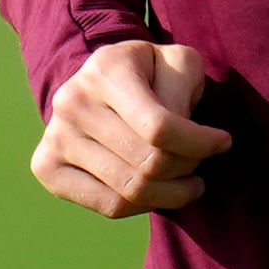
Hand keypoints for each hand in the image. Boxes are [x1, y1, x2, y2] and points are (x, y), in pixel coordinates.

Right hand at [33, 37, 229, 217]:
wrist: (99, 85)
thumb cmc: (149, 74)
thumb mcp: (176, 62)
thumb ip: (182, 86)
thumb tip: (176, 131)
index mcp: (105, 69)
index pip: (160, 127)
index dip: (199, 144)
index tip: (222, 142)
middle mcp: (72, 101)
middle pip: (148, 163)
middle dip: (187, 169)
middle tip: (199, 165)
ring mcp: (54, 136)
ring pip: (130, 191)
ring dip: (172, 193)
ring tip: (187, 183)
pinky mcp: (46, 166)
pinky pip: (107, 206)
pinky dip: (143, 207)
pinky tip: (157, 192)